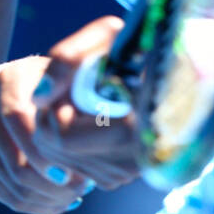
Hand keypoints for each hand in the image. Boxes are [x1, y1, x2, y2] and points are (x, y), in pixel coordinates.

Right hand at [0, 53, 92, 213]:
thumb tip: (93, 119)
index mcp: (5, 81)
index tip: (72, 170)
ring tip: (75, 196)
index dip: (45, 151)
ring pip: (9, 183)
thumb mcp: (56, 76)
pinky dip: (33, 204)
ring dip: (46, 197)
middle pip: (14, 161)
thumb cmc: (42, 83)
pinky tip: (58, 202)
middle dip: (51, 183)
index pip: (19, 120)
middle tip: (82, 187)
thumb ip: (70, 91)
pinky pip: (1, 193)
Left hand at [31, 16, 141, 191]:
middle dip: (52, 121)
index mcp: (133, 124)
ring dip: (62, 132)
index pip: (62, 136)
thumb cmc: (137, 48)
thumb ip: (67, 59)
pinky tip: (91, 120)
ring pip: (64, 163)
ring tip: (85, 102)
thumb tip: (38, 97)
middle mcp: (134, 157)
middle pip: (58, 153)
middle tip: (68, 93)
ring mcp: (128, 171)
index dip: (52, 109)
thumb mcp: (105, 36)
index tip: (64, 87)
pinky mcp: (120, 176)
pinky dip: (74, 146)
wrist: (175, 70)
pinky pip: (78, 169)